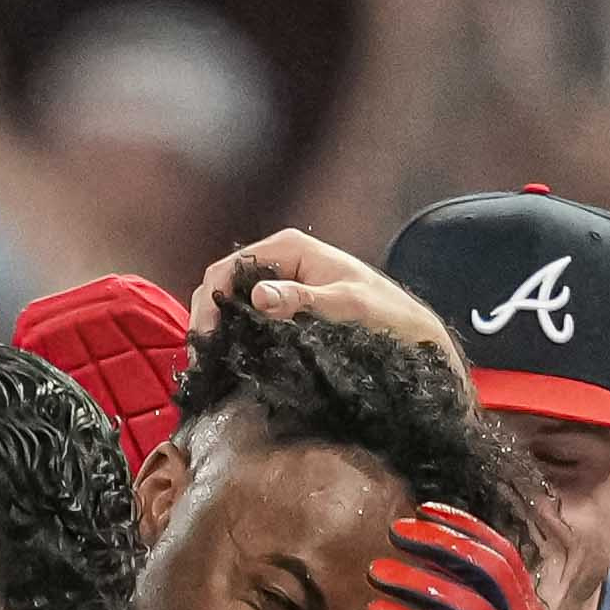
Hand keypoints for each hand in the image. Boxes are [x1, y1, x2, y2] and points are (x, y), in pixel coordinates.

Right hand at [188, 227, 445, 351]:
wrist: (408, 328)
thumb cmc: (384, 310)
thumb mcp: (345, 303)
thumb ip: (302, 299)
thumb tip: (259, 297)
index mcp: (288, 247)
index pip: (229, 268)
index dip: (210, 301)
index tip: (206, 338)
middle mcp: (279, 259)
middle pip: (223, 283)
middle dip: (207, 316)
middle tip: (202, 358)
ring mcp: (281, 282)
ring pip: (232, 300)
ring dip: (218, 328)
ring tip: (211, 362)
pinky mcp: (285, 304)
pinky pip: (248, 314)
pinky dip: (234, 333)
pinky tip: (231, 358)